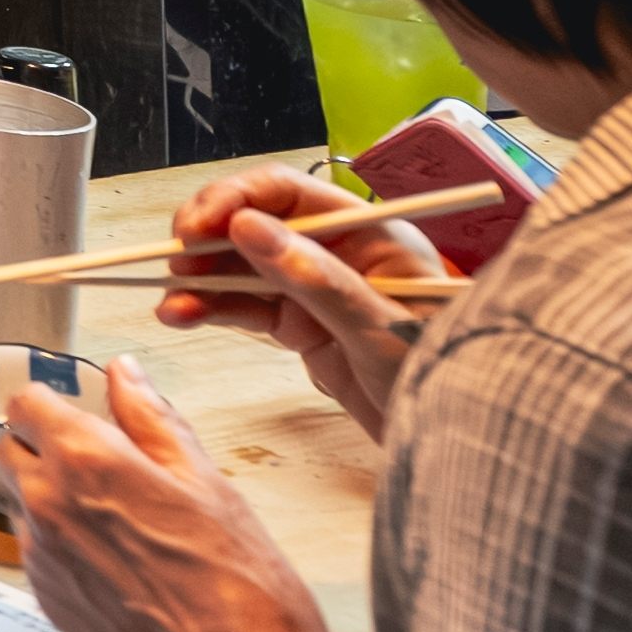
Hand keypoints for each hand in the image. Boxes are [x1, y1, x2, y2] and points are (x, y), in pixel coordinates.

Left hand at [0, 364, 382, 631]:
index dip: (54, 403)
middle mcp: (48, 504)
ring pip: (22, 502)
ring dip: (52, 496)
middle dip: (46, 445)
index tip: (81, 412)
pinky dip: (62, 543)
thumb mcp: (205, 478)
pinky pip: (38, 551)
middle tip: (103, 462)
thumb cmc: (238, 581)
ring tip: (120, 518)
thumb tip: (125, 373)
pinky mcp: (49, 600)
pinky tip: (117, 559)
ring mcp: (43, 557)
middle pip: (12, 449)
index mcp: (86, 461)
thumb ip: (152, 418)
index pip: (27, 402)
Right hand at [153, 170, 458, 438]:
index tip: (196, 225)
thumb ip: (314, 277)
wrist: (459, 438)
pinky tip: (184, 314)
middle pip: (256, 224)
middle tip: (176, 261)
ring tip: (171, 300)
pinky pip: (247, 307)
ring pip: (242, 268)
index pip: (288, 192)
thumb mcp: (379, 327)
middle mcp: (337, 251)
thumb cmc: (442, 376)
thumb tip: (250, 228)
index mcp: (368, 231)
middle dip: (209, 239)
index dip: (235, 199)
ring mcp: (316, 288)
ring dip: (203, 281)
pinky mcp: (302, 325)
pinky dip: (213, 310)